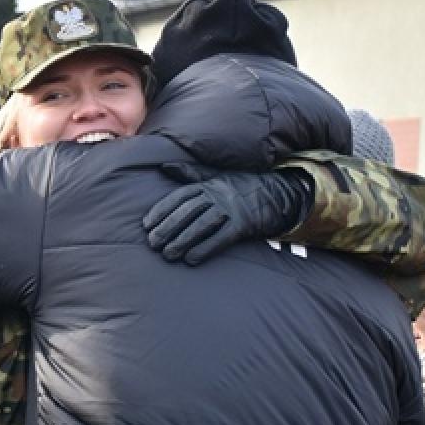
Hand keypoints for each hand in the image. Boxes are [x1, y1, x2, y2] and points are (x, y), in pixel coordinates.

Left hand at [143, 168, 311, 264]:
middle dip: (168, 228)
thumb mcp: (216, 176)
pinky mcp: (243, 225)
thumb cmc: (241, 187)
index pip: (180, 196)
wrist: (277, 194)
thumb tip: (164, 166)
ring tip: (168, 254)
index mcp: (209, 183)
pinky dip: (205, 249)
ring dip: (182, 241)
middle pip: (187, 211)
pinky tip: (191, 259)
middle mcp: (218, 194)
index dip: (161, 210)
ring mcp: (231, 209)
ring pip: (201, 225)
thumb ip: (190, 173)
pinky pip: (221, 238)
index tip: (147, 224)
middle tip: (153, 243)